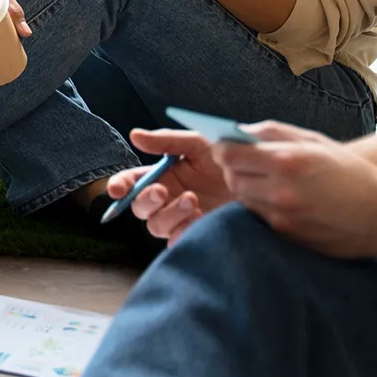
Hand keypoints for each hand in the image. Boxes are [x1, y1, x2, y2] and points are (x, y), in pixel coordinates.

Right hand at [107, 128, 238, 242]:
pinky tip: (200, 218)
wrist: (259, 181)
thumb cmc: (228, 160)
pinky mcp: (197, 234)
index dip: (119, 186)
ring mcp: (181, 218)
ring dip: (169, 214)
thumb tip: (134, 135)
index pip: (131, 182)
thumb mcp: (198, 144)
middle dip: (145, 200)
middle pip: (139, 208)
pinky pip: (178, 241)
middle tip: (162, 191)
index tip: (117, 189)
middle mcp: (167, 199)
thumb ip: (166, 141)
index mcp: (162, 175)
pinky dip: (184, 230)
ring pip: (157, 226)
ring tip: (192, 200)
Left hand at [210, 120, 376, 258]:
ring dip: (248, 189)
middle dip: (234, 169)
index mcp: (288, 161)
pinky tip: (282, 201)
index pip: (229, 154)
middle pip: (232, 179)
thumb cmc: (351, 172)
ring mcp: (284, 218)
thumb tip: (239, 131)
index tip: (224, 146)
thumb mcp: (315, 141)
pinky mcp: (288, 237)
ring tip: (268, 182)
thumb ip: (273, 132)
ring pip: (244, 200)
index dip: (222, 149)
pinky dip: (263, 208)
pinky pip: (260, 218)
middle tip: (247, 164)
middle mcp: (282, 192)